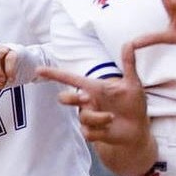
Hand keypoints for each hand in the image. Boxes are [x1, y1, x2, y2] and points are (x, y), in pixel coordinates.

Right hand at [36, 43, 156, 175]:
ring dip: (100, 118)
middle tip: (86, 99)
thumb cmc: (134, 105)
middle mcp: (87, 102)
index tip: (38, 70)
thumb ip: (129, 64)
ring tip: (113, 118)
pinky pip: (88, 132)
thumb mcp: (132, 84)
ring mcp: (87, 117)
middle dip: (70, 98)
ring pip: (83, 116)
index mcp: (94, 88)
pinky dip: (102, 131)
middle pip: (66, 97)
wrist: (137, 130)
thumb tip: (129, 43)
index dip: (53, 74)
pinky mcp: (90, 132)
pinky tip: (110, 129)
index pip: (70, 79)